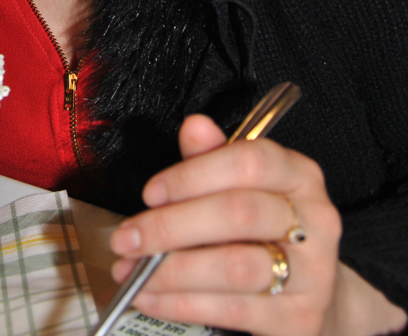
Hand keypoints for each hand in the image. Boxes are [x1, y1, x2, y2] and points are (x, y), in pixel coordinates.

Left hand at [110, 114, 404, 335]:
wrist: (307, 294)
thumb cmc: (265, 230)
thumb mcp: (243, 186)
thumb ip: (214, 157)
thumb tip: (193, 126)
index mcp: (298, 174)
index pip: (248, 161)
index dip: (192, 174)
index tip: (151, 192)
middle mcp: (315, 220)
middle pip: (238, 213)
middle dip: (171, 226)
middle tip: (128, 236)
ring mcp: (312, 274)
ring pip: (234, 267)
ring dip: (171, 270)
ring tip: (133, 269)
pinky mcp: (299, 319)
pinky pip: (230, 310)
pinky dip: (181, 303)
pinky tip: (151, 296)